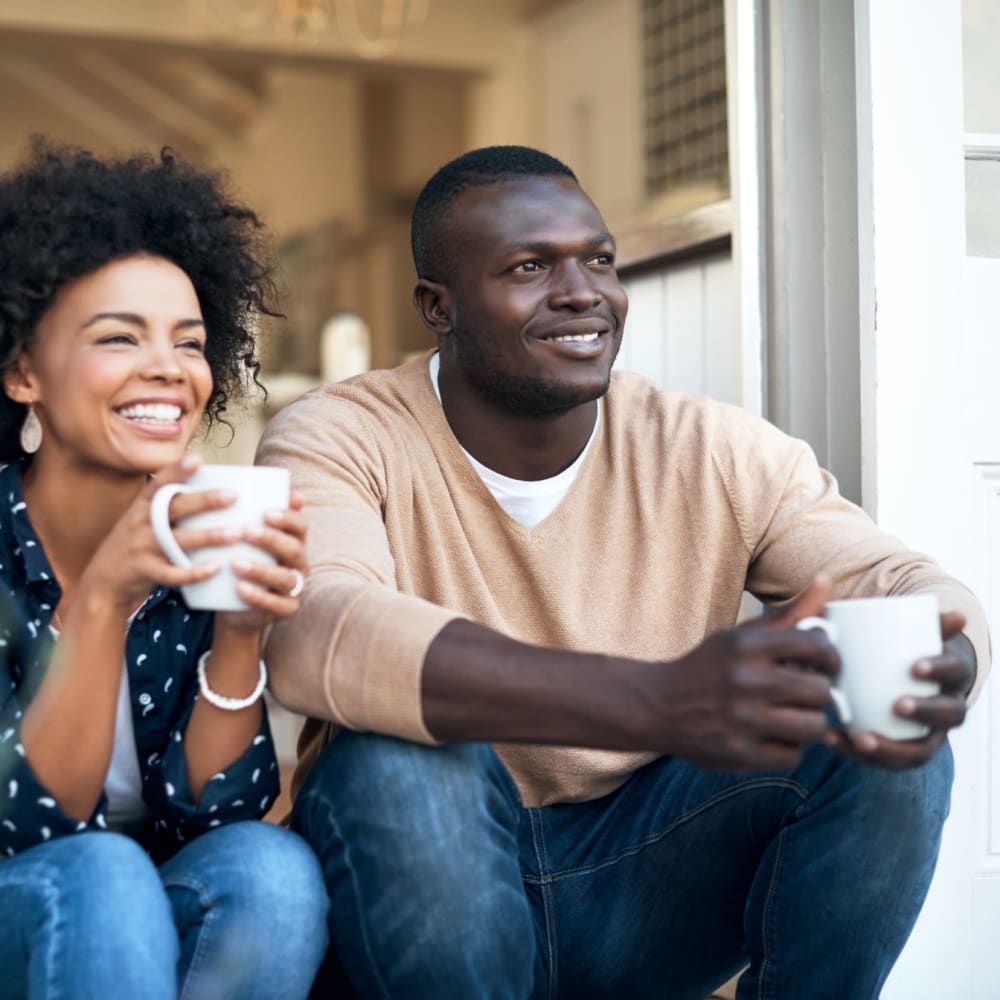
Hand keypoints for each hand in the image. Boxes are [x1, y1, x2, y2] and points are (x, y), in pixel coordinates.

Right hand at [77, 455, 237, 613]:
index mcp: (142, 506)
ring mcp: (141, 547)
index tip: (197, 459)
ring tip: (236, 533)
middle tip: (233, 496)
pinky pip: (172, 573)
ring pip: (178, 540)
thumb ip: (169, 507)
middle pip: (174, 508)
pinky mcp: (144, 571)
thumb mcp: (144, 520)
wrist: (103, 581)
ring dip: (209, 536)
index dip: (177, 471)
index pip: (159, 483)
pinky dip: (194, 571)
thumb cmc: (136, 545)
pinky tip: (215, 567)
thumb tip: (212, 491)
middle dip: (204, 501)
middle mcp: (140, 523)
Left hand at [214, 492, 308, 634]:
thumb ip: (246, 515)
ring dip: (261, 569)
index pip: (300, 526)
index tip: (265, 512)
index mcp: (294, 542)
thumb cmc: (240, 563)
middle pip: (294, 549)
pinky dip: (258, 596)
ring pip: (286, 578)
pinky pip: (276, 605)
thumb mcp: (244, 540)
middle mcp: (299, 564)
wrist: (236, 606)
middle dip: (271, 539)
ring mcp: (295, 589)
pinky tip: (239, 588)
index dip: (287, 518)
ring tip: (235, 563)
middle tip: (245, 532)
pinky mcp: (286, 610)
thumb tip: (247, 485)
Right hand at [650, 576, 839, 771]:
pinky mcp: (739, 753)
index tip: (824, 666)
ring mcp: (742, 719)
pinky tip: (771, 736)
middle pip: (821, 692)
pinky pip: (792, 756)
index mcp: (747, 645)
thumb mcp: (742, 636)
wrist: (659, 706)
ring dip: (809, 724)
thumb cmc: (710, 668)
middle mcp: (745, 680)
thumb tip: (827, 579)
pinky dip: (787, 748)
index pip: (818, 647)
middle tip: (807, 695)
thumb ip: (790, 614)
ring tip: (794, 717)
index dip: (831, 658)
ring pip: (814, 728)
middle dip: (819, 694)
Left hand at [828, 611, 973, 769]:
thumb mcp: (908, 631)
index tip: (914, 666)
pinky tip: (831, 738)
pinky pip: (884, 760)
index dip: (939, 669)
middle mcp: (946, 708)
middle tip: (897, 704)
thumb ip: (916, 615)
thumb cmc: (902, 648)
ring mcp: (926, 734)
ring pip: (918, 751)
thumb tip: (953, 614)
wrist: (902, 676)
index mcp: (950, 675)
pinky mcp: (899, 750)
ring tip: (860, 738)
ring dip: (891, 748)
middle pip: (948, 715)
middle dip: (925, 711)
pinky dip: (857, 752)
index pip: (954, 672)